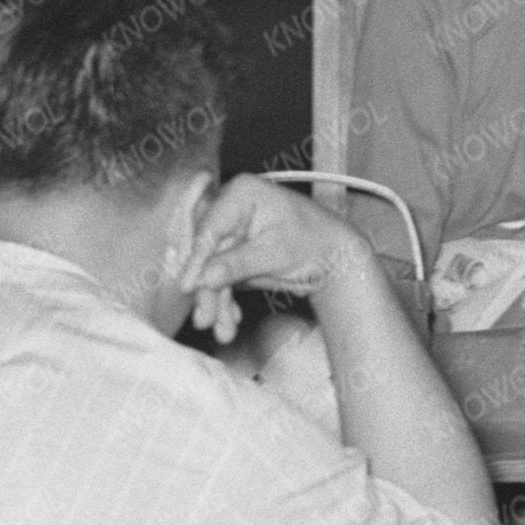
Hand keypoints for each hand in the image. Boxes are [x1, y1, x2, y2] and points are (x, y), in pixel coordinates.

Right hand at [179, 176, 365, 331]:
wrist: (336, 256)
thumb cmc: (314, 240)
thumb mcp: (276, 252)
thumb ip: (237, 264)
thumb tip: (204, 278)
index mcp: (241, 193)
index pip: (210, 228)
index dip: (197, 260)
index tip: (188, 286)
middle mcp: (230, 210)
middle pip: (207, 254)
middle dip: (208, 290)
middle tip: (205, 319)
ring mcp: (231, 234)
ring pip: (212, 272)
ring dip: (216, 303)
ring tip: (223, 331)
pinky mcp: (233, 256)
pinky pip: (221, 280)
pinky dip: (226, 302)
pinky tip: (231, 320)